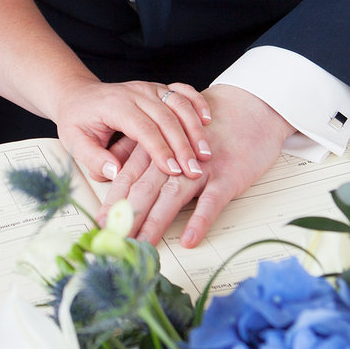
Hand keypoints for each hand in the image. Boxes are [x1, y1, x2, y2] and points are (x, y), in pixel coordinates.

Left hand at [54, 77, 211, 186]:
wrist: (78, 95)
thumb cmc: (78, 119)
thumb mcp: (74, 141)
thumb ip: (93, 158)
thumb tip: (115, 172)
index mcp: (114, 105)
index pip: (142, 127)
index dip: (160, 149)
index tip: (173, 170)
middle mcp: (135, 92)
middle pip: (166, 117)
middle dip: (183, 145)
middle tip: (195, 170)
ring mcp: (148, 88)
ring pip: (178, 103)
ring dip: (195, 128)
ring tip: (206, 153)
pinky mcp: (158, 88)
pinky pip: (182, 91)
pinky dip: (197, 103)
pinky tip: (208, 120)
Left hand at [100, 85, 291, 247]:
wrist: (249, 105)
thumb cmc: (204, 123)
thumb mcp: (159, 128)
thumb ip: (133, 148)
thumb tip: (110, 172)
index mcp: (155, 139)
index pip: (127, 173)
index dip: (112, 199)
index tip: (101, 223)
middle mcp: (173, 150)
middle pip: (145, 185)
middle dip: (128, 215)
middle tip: (115, 240)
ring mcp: (200, 163)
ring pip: (173, 193)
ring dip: (156, 220)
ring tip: (143, 243)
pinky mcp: (226, 172)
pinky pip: (212, 199)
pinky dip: (200, 219)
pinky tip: (190, 238)